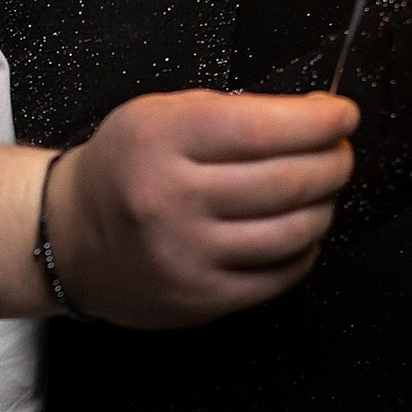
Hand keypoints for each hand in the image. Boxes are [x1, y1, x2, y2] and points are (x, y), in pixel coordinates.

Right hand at [46, 90, 357, 330]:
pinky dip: (304, 249)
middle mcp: (172, 197)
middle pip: (288, 179)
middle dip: (333, 161)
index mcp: (161, 139)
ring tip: (323, 189)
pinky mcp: (199, 297)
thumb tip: (313, 120)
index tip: (342, 114)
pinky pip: (279, 275)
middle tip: (340, 152)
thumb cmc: (124, 168)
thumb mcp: (157, 115)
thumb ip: (230, 113)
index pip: (264, 126)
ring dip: (325, 205)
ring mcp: (186, 253)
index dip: (319, 120)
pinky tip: (299, 231)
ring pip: (293, 230)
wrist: (69, 237)